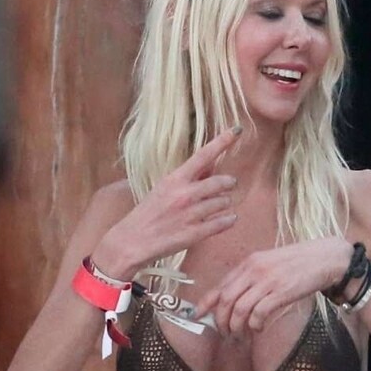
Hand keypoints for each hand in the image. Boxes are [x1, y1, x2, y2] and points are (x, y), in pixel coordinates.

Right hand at [93, 128, 240, 278]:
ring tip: (222, 205)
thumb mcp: (164, 188)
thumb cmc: (148, 213)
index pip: (204, 155)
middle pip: (220, 182)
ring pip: (224, 202)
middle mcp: (184, 194)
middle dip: (229, 183)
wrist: (133, 241)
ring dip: (227, 203)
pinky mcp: (195, 234)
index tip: (237, 129)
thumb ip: (188, 178)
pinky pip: (223, 223)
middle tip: (229, 185)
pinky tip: (229, 218)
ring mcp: (190, 214)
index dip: (223, 141)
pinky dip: (229, 219)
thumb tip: (211, 168)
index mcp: (175, 179)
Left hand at [194, 237, 354, 335]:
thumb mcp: (269, 265)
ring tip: (240, 335)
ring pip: (240, 309)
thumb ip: (251, 278)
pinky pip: (259, 313)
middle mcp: (254, 270)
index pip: (220, 285)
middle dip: (221, 321)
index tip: (197, 315)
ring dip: (237, 327)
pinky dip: (255, 325)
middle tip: (224, 333)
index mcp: (248, 263)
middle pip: (226, 300)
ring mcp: (267, 281)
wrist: (324, 258)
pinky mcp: (281, 292)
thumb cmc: (297, 265)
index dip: (206, 302)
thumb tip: (234, 299)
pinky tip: (258, 329)